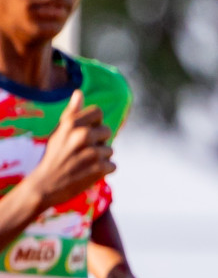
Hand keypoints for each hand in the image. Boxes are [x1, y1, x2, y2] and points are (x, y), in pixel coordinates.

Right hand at [27, 91, 113, 210]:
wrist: (45, 185)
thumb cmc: (54, 156)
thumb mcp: (58, 132)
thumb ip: (72, 113)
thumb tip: (79, 92)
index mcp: (72, 124)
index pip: (98, 112)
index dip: (93, 123)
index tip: (84, 133)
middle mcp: (82, 135)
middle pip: (107, 131)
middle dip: (98, 142)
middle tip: (82, 152)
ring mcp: (92, 152)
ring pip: (110, 150)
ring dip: (101, 158)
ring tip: (83, 164)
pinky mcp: (100, 168)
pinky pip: (112, 166)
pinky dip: (103, 171)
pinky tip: (88, 173)